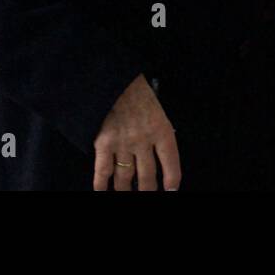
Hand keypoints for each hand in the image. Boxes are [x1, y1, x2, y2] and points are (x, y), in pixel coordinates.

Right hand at [92, 75, 180, 190]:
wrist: (112, 78)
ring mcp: (123, 144)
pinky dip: (102, 185)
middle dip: (147, 190)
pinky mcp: (103, 144)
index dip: (172, 179)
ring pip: (125, 177)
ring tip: (126, 195)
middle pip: (147, 175)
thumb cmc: (135, 91)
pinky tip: (103, 192)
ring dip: (125, 190)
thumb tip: (159, 152)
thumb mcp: (156, 108)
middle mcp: (143, 140)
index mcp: (161, 129)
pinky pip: (103, 170)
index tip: (171, 190)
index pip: (171, 161)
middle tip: (148, 195)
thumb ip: (157, 131)